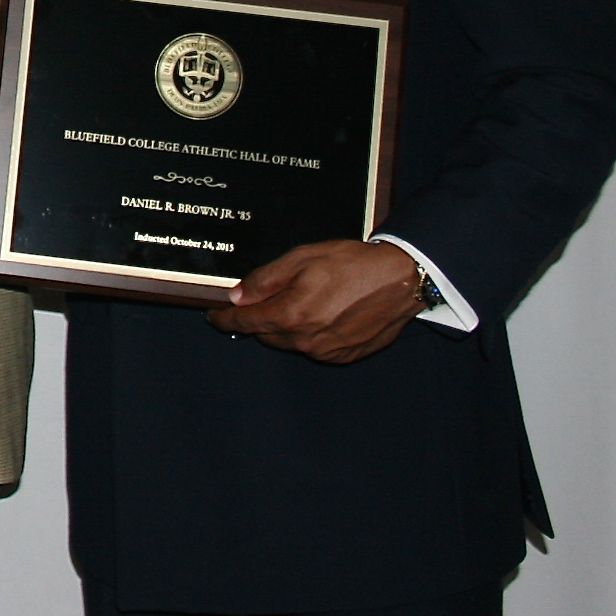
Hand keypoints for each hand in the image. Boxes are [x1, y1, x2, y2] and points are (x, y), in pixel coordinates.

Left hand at [208, 239, 423, 362]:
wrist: (401, 279)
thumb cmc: (351, 264)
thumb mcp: (301, 259)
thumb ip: (265, 280)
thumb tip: (236, 297)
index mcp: (291, 315)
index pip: (244, 323)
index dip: (224, 320)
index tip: (214, 317)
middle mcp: (306, 341)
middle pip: (265, 335)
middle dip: (258, 319)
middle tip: (263, 299)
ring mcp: (327, 352)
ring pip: (289, 343)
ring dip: (284, 327)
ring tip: (300, 301)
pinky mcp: (345, 356)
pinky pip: (314, 348)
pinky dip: (308, 335)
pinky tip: (321, 314)